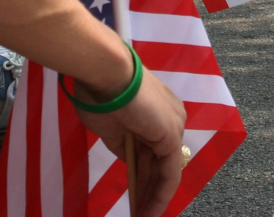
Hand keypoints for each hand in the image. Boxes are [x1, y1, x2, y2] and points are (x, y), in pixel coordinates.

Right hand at [76, 71, 185, 216]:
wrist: (103, 71)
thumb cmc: (99, 93)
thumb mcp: (110, 126)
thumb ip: (123, 144)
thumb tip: (130, 161)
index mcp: (156, 107)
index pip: (152, 148)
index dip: (143, 173)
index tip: (133, 193)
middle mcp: (170, 114)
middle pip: (159, 161)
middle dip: (147, 189)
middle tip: (137, 212)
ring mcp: (174, 124)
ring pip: (164, 170)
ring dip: (152, 197)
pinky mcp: (172, 135)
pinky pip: (168, 173)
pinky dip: (159, 196)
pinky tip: (147, 212)